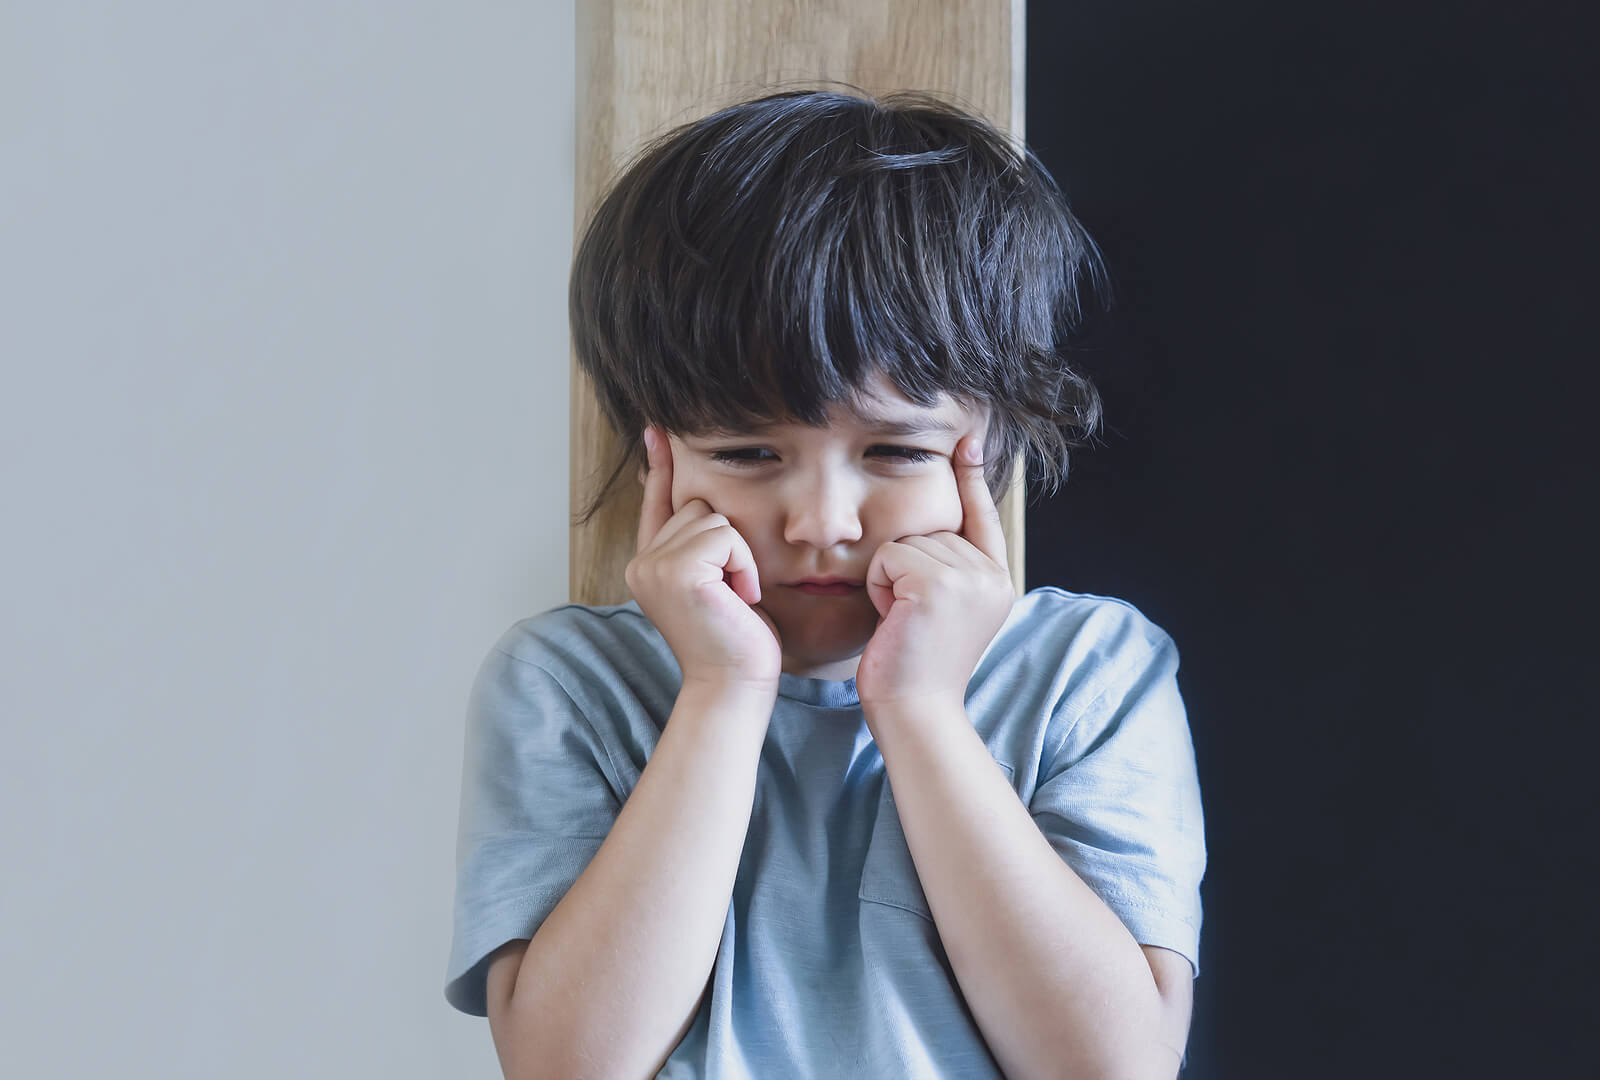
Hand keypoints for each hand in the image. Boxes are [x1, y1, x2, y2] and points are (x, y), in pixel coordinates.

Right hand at [625, 425, 784, 693]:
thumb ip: (704, 545)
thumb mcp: (720, 583)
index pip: (657, 501)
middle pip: (697, 504)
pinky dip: (743, 564)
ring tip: (735, 596)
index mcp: (649, 564)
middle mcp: (642, 562)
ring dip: (738, 555)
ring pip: (712, 518)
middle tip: (732, 590)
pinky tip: (740, 597)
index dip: (660, 465)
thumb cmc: (738, 640)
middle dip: (728, 540)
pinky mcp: (675, 571)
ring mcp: (653, 566)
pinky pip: (724, 535)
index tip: (657, 429)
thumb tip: (702, 501)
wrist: (734, 685)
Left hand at [856, 436, 1015, 713]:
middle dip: (904, 569)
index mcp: (999, 581)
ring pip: (905, 542)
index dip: (973, 478)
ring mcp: (968, 578)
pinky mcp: (937, 584)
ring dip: (889, 579)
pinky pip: (889, 556)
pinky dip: (879, 586)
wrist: (914, 711)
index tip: (968, 440)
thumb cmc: (915, 668)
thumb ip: (948, 570)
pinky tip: (892, 620)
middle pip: (929, 530)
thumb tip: (931, 527)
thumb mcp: (943, 612)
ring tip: (902, 621)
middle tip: (909, 619)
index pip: (984, 516)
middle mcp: (992, 576)